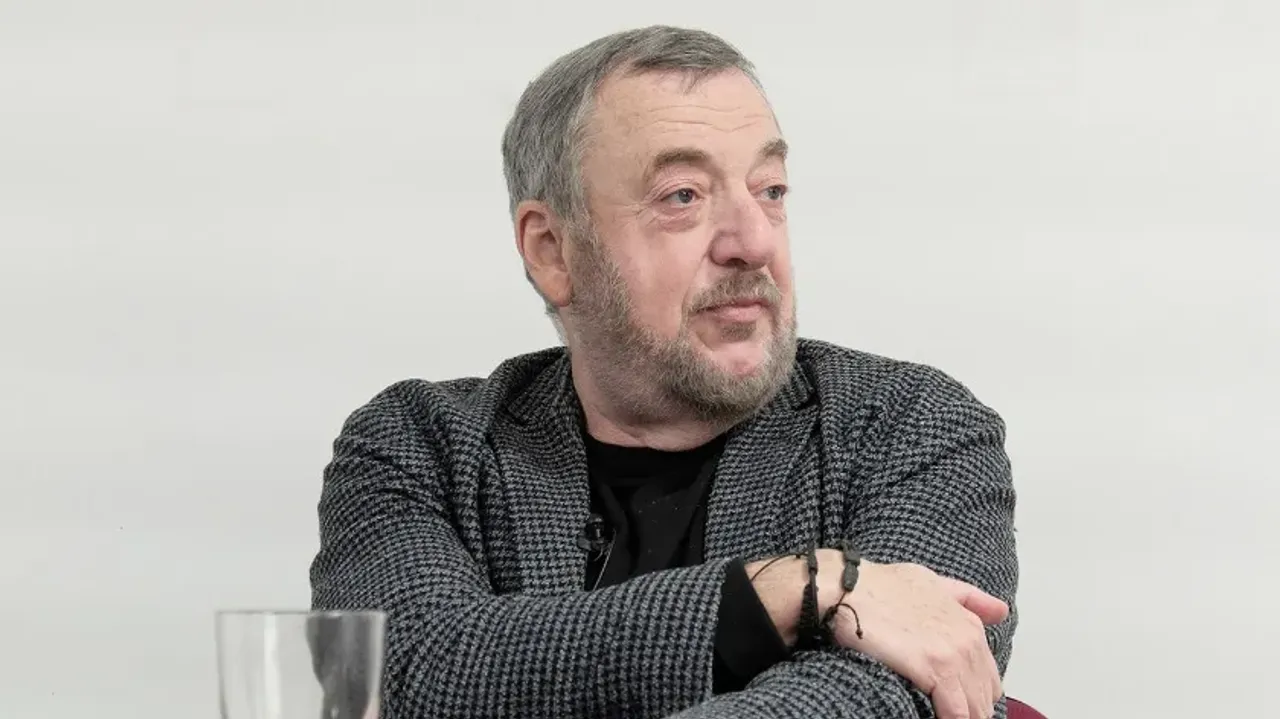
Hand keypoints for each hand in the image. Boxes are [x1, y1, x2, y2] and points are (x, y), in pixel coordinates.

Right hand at [830, 560, 1006, 718]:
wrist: (849, 590)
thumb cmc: (881, 586)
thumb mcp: (933, 583)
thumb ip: (968, 598)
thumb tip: (1001, 612)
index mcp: (969, 623)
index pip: (988, 675)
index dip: (974, 693)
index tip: (958, 703)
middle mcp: (968, 639)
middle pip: (985, 695)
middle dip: (971, 709)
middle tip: (949, 712)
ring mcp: (954, 655)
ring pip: (975, 708)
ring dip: (963, 717)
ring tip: (943, 717)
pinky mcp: (935, 671)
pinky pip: (956, 712)